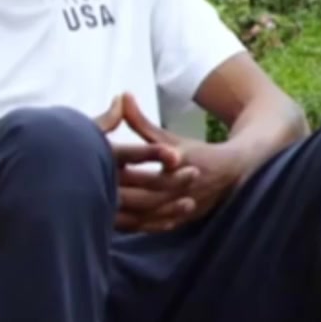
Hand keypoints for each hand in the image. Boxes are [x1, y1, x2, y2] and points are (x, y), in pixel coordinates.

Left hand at [97, 93, 242, 233]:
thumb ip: (141, 122)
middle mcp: (185, 184)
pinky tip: (113, 223)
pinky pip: (154, 226)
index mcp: (181, 160)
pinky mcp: (183, 219)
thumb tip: (122, 96)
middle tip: (87, 190)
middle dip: (117, 194)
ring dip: (123, 213)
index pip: (145, 168)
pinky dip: (134, 225)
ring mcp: (185, 204)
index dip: (120, 171)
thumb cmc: (195, 152)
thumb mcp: (168, 138)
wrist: (233, 171)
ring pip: (148, 213)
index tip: (95, 165)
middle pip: (144, 194)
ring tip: (96, 207)